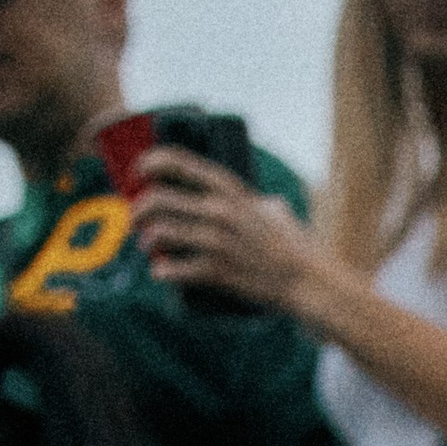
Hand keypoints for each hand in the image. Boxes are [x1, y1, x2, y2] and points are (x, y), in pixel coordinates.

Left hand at [130, 150, 324, 323]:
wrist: (310, 283)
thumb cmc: (297, 248)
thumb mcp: (278, 213)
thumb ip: (260, 203)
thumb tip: (258, 203)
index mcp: (232, 190)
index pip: (179, 162)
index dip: (150, 162)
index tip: (139, 171)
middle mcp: (220, 211)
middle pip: (160, 198)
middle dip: (139, 208)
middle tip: (136, 217)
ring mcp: (218, 241)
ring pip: (162, 233)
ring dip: (147, 240)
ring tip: (146, 245)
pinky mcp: (219, 271)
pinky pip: (177, 269)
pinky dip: (163, 272)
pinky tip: (159, 273)